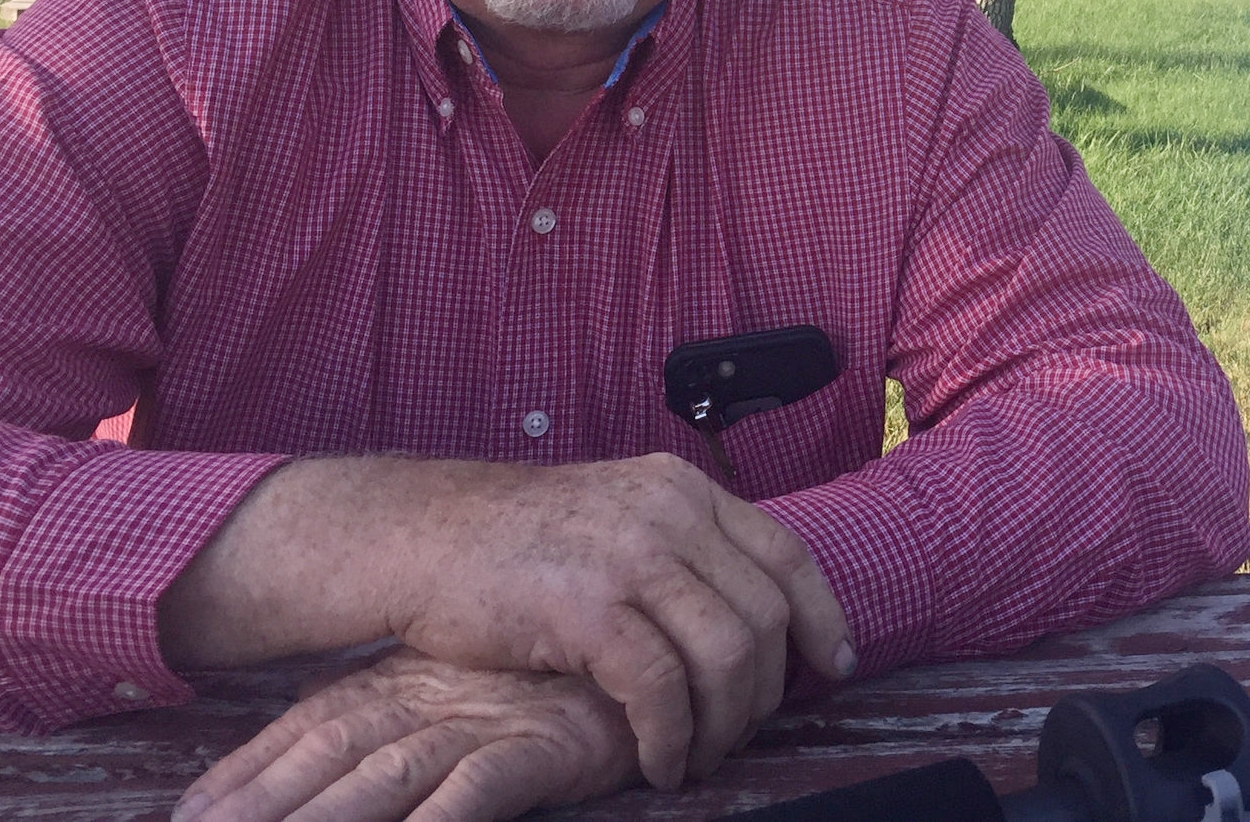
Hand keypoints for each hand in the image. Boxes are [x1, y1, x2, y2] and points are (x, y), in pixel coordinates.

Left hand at [173, 648, 635, 821]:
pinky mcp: (540, 743)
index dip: (243, 776)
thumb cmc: (560, 668)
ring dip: (325, 821)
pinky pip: (477, 791)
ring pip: (383, 778)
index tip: (186, 817)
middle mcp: (430, 697)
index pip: (304, 730)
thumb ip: (399, 708)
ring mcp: (482, 718)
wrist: (656, 622)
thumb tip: (334, 753)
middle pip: (327, 759)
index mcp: (404, 680)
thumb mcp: (464, 681)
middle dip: (260, 811)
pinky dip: (436, 821)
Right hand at [377, 454, 851, 785]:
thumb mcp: (617, 518)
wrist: (418, 536)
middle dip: (764, 691)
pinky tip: (658, 760)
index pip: (785, 554)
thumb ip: (680, 551)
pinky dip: (671, 737)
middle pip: (763, 614)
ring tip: (698, 757)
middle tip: (740, 735)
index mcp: (683, 488)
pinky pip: (661, 688)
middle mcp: (668, 511)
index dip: (820, 617)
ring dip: (722, 723)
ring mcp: (629, 555)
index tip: (831, 668)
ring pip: (725, 654)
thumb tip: (747, 615)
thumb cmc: (514, 544)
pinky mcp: (586, 608)